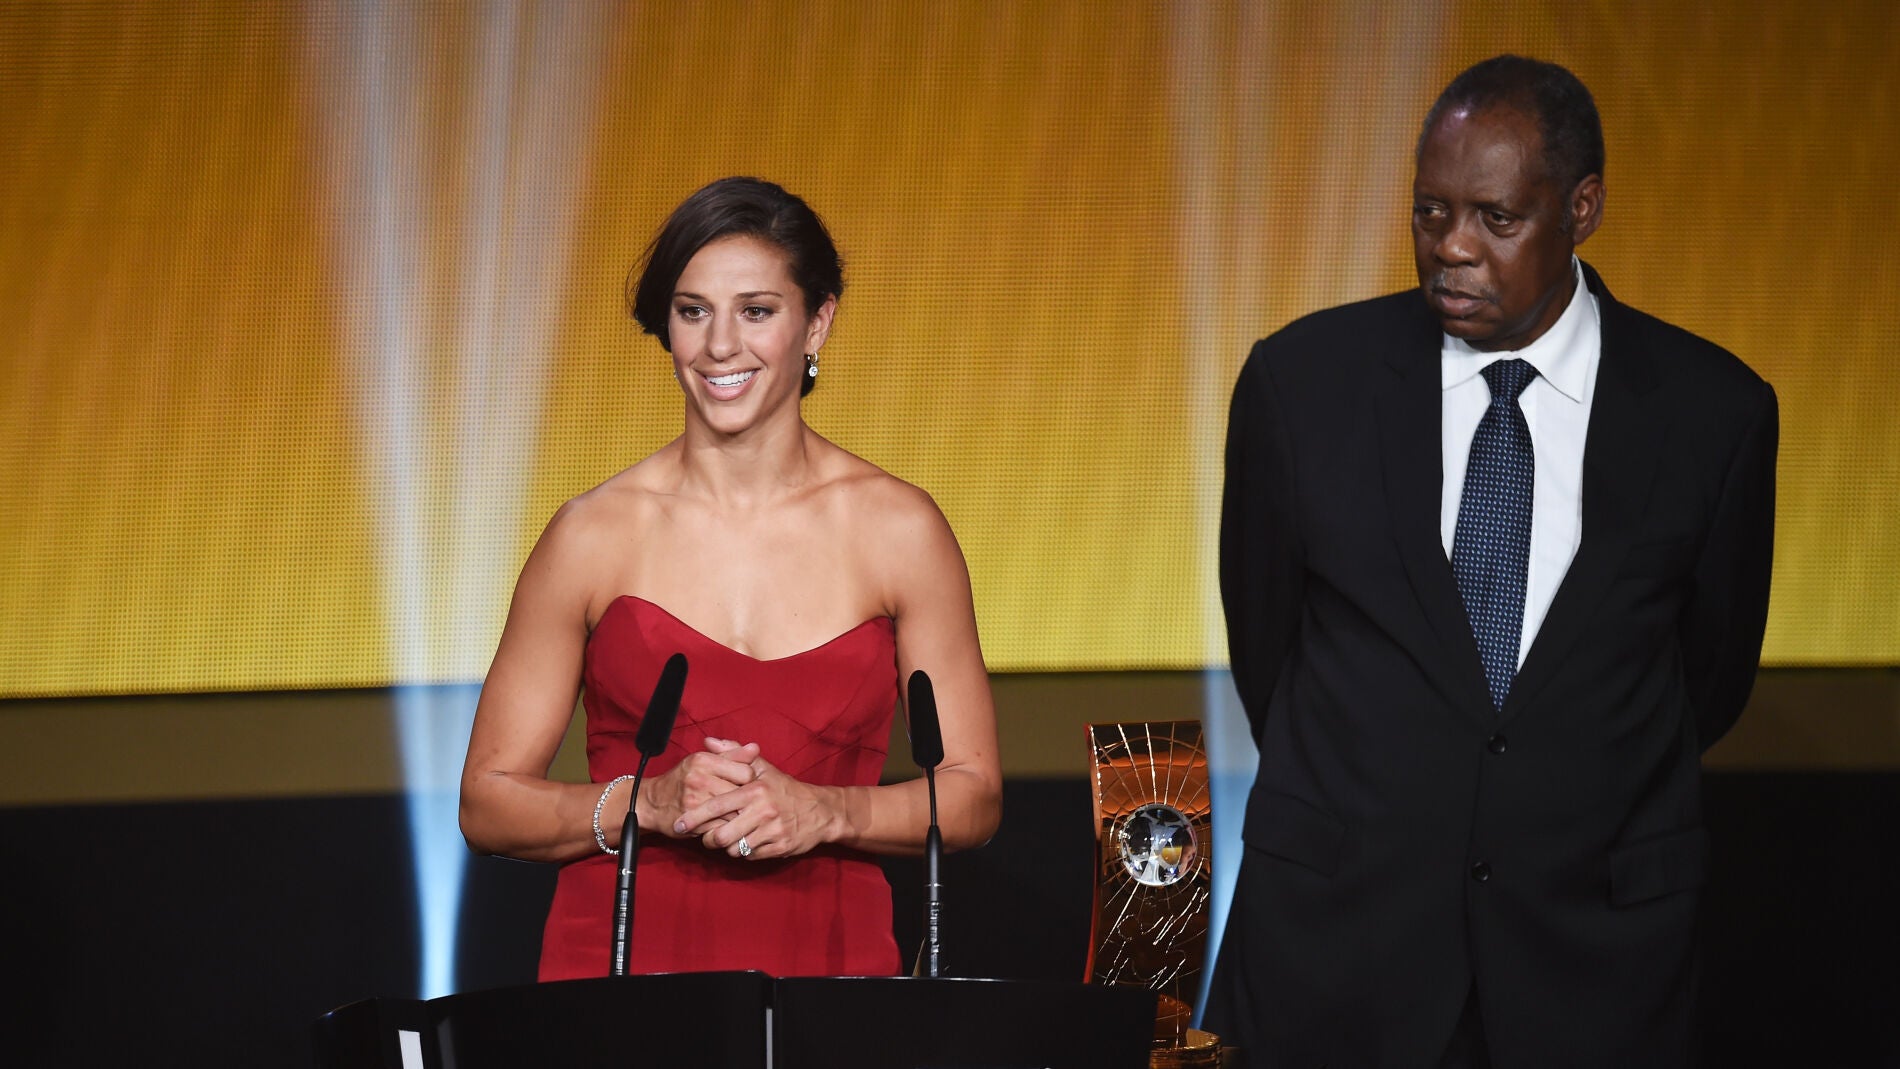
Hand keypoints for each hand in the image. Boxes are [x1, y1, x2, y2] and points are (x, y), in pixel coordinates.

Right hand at [638, 739, 759, 838]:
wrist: (651, 803)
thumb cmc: (682, 781)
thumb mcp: (703, 761)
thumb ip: (731, 755)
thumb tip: (754, 748)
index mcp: (703, 760)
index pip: (746, 771)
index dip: (750, 781)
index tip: (744, 785)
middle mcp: (698, 777)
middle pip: (742, 792)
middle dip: (745, 800)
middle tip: (743, 802)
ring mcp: (695, 799)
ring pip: (734, 810)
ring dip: (737, 814)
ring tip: (735, 813)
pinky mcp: (693, 820)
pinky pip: (722, 825)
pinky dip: (726, 826)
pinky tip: (723, 823)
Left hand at [675, 743, 843, 860]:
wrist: (821, 811)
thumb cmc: (785, 789)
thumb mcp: (763, 768)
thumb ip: (734, 753)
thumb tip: (708, 741)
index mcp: (755, 790)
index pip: (717, 805)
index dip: (694, 817)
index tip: (679, 824)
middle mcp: (763, 810)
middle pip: (722, 835)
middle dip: (709, 839)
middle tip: (707, 837)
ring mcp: (772, 831)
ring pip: (735, 849)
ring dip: (728, 847)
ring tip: (730, 839)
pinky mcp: (780, 847)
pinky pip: (751, 856)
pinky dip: (745, 853)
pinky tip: (748, 843)